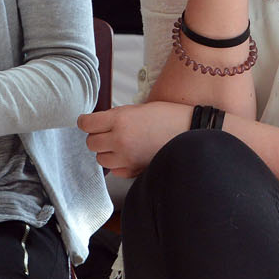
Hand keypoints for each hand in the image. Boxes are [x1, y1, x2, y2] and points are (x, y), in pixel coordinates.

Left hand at [77, 102, 193, 177]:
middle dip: (97, 136)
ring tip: (121, 144)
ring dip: (107, 151)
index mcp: (120, 119)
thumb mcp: (139, 108)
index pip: (86, 124)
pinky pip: (115, 170)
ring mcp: (127, 157)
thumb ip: (116, 117)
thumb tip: (98, 124)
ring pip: (100, 158)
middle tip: (108, 131)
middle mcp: (120, 139)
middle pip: (91, 143)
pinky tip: (130, 154)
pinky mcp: (134, 170)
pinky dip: (118, 163)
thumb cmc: (169, 116)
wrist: (192, 131)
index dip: (86, 122)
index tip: (88, 122)